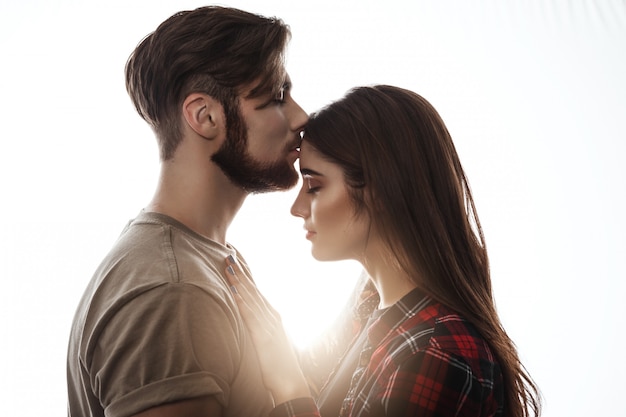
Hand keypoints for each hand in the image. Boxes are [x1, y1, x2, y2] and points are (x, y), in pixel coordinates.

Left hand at [225, 257, 310, 404]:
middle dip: (240, 272)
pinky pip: (250, 316)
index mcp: (272, 317)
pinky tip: (234, 292)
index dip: (245, 276)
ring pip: (251, 298)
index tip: (235, 262)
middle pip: (253, 289)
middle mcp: (272, 317)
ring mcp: (269, 326)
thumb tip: (252, 322)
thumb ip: (262, 329)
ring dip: (239, 281)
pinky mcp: (264, 337)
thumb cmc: (280, 365)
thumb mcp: (271, 342)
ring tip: (228, 266)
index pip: (256, 291)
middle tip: (229, 255)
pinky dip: (242, 302)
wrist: (291, 383)